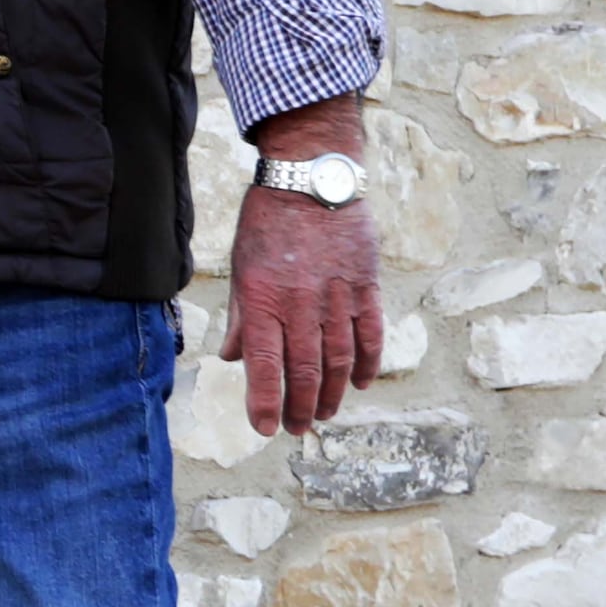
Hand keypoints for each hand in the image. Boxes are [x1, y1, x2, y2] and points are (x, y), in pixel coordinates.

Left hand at [220, 103, 381, 435]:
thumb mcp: (241, 265)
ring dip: (334, 394)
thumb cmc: (267, 220)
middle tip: (299, 428)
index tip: (264, 429)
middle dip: (301, 408)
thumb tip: (234, 358)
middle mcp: (300, 305)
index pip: (263, 366)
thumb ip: (241, 316)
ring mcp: (337, 297)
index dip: (264, 403)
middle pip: (304, 372)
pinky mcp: (366, 286)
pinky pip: (371, 335)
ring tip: (326, 414)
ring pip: (339, 361)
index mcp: (262, 300)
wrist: (311, 177)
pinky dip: (368, 363)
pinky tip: (362, 383)